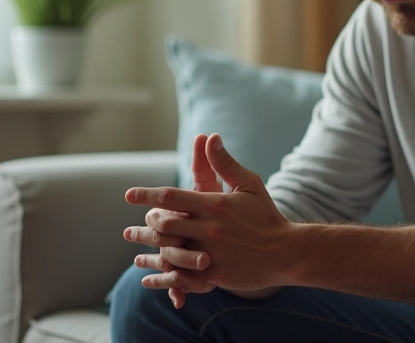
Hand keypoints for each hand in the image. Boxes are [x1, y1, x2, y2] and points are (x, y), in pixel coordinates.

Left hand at [125, 134, 294, 299]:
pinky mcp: (215, 274)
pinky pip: (183, 276)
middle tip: (134, 227)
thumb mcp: (249, 184)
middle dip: (147, 225)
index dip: (147, 195)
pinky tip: (153, 277)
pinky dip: (166, 277)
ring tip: (138, 253)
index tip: (129, 195)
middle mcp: (210, 228)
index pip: (172, 197)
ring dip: (151, 252)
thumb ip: (225, 163)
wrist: (286, 252)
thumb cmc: (266, 216)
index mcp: (215, 204)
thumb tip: (210, 137)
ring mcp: (211, 253)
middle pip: (165, 225)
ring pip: (170, 252)